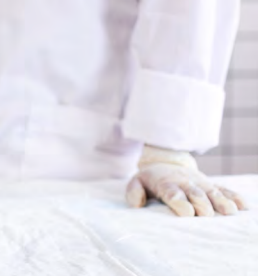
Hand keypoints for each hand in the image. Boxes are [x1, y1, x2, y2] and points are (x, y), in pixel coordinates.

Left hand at [126, 145, 247, 216]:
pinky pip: (225, 189)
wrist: (167, 162)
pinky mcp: (211, 184)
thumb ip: (133, 192)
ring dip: (221, 201)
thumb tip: (137, 205)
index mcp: (167, 184)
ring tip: (230, 212)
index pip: (173, 193)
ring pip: (213, 192)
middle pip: (196, 194)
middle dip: (202, 204)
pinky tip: (243, 206)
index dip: (180, 202)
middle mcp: (186, 183)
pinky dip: (234, 197)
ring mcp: (200, 183)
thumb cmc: (151, 179)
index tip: (186, 213)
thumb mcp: (137, 181)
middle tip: (207, 215)